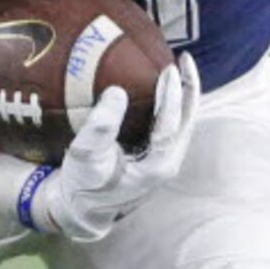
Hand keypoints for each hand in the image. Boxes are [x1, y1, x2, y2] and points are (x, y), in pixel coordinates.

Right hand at [24, 55, 200, 242]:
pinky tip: (161, 88)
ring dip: (182, 95)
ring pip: (183, 122)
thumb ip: (101, 126)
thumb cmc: (83, 184)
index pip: (172, 123)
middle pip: (188, 120)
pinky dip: (171, 105)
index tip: (168, 68)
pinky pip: (171, 125)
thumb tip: (118, 92)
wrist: (81, 209)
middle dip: (188, 88)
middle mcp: (167, 163)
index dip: (172, 94)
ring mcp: (164, 161)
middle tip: (184, 59)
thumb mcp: (86, 155)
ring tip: (178, 68)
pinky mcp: (155, 157)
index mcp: (157, 166)